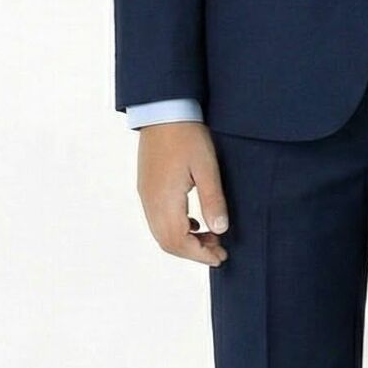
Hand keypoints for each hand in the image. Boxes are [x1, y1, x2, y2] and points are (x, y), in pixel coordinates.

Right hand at [136, 122, 229, 265]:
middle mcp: (150, 201)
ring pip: (161, 233)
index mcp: (164, 199)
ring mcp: (146, 195)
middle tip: (219, 250)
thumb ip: (213, 200)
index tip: (221, 257)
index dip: (200, 255)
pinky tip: (195, 221)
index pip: (178, 242)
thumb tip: (220, 231)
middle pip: (167, 242)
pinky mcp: (146, 188)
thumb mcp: (207, 167)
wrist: (163, 110)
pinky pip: (157, 219)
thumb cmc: (187, 135)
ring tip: (210, 236)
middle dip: (193, 252)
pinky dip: (176, 228)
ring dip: (185, 241)